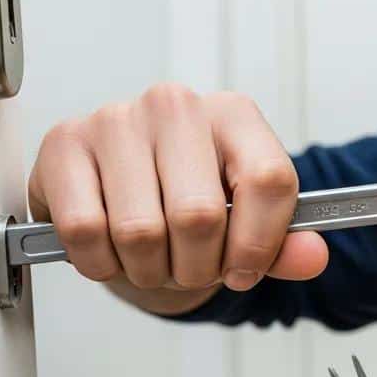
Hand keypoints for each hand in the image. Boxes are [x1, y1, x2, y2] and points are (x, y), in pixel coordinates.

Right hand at [28, 84, 327, 304]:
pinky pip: (86, 231)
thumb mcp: (245, 227)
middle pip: (200, 217)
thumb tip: (312, 257)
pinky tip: (110, 250)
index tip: (242, 270)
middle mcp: (176, 106)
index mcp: (235, 117)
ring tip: (150, 257)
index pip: (269, 182)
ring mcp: (115, 120)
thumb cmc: (187, 207)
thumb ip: (283, 245)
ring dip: (148, 269)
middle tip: (187, 265)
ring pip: (141, 232)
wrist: (118, 198)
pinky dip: (101, 262)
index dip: (257, 245)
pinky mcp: (64, 145)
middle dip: (196, 266)